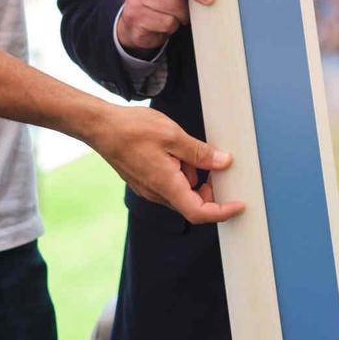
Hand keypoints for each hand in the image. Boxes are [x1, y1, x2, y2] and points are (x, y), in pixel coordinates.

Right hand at [89, 103, 242, 223]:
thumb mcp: (173, 136)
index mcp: (166, 185)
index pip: (199, 212)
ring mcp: (148, 188)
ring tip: (186, 149)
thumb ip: (200, 153)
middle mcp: (156, 192)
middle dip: (209, 188)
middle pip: (192, 203)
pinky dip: (180, 171)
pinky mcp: (144, 180)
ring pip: (181, 190)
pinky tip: (175, 150)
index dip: (222, 212)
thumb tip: (223, 163)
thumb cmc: (131, 130)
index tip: (238, 205)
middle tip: (216, 165)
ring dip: (192, 175)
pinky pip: (170, 183)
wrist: (100, 127)